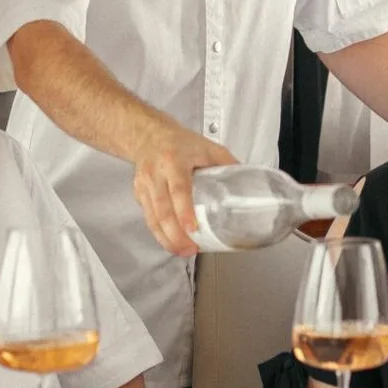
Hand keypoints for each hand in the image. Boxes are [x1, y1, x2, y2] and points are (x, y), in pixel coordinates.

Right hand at [130, 123, 239, 256]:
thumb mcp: (207, 146)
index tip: (193, 228)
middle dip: (174, 234)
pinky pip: (148, 217)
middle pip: (162, 209)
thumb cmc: (179, 142)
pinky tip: (171, 241)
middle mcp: (156, 174)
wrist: (148, 135)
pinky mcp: (139, 194)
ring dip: (166, 238)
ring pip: (152, 217)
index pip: (178, 189)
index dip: (184, 211)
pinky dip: (159, 233)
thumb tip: (248, 183)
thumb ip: (227, 163)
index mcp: (174, 161)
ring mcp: (144, 185)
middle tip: (190, 249)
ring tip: (182, 251)